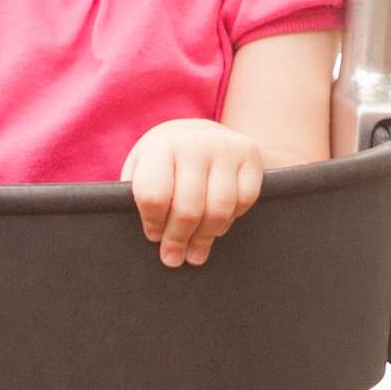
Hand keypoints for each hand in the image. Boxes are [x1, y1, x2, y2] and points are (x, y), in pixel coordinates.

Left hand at [123, 119, 267, 267]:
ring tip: (195, 251)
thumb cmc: (164, 161)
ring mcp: (225, 148)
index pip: (154, 196)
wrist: (198, 132)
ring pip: (218, 210)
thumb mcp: (142, 169)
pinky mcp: (249, 155)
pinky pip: (244, 201)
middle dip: (178, 240)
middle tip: (173, 258)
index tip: (154, 235)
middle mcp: (194, 143)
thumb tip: (154, 238)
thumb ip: (140, 197)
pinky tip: (217, 224)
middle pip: (188, 210)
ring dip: (205, 238)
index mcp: (161, 147)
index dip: (153, 223)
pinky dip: (231, 219)